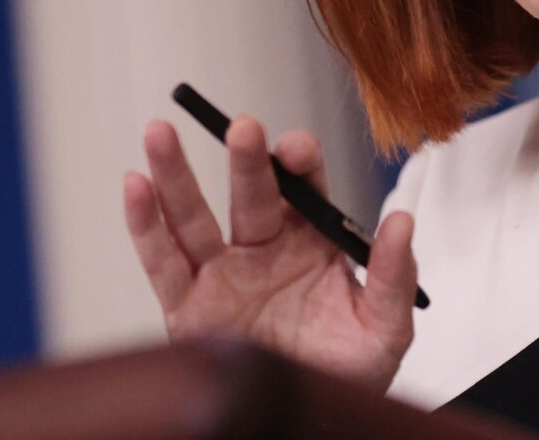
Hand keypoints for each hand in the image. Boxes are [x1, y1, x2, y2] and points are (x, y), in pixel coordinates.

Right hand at [123, 117, 417, 391]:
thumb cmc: (345, 373)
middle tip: (242, 128)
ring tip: (160, 133)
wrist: (303, 420)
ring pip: (194, 217)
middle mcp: (264, 249)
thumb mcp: (384, 327)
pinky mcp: (188, 308)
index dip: (300, 162)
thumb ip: (393, 275)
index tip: (297, 147)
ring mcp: (223, 275)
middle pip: (250, 193)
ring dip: (175, 174)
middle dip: (245, 159)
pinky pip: (163, 263)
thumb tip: (402, 222)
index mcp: (312, 243)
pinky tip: (135, 186)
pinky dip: (146, 225)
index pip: (305, 188)